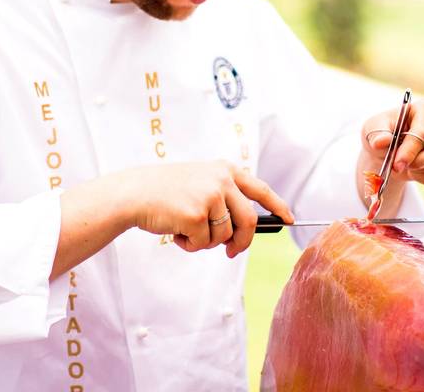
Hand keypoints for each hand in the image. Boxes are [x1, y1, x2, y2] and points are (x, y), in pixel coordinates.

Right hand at [116, 160, 292, 257]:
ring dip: (206, 242)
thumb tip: (245, 231)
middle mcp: (221, 180)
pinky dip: (190, 245)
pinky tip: (175, 232)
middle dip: (243, 242)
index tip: (289, 218)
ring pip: (225, 235)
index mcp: (224, 170)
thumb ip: (223, 197)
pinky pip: (204, 243)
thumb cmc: (164, 192)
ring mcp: (210, 196)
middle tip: (232, 252)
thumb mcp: (199, 183)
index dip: (277, 205)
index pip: (260, 189)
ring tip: (185, 230)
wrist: (133, 193)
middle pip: (248, 220)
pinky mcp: (197, 214)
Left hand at [360, 99, 423, 186]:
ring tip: (402, 163)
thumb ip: (377, 134)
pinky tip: (412, 169)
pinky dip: (421, 177)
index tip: (397, 163)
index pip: (423, 132)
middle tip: (398, 167)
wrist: (389, 149)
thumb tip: (380, 141)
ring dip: (417, 170)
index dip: (410, 150)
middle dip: (418, 162)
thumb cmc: (383, 132)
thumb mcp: (374, 129)